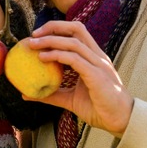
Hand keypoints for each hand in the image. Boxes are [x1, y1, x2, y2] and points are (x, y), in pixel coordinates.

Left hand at [26, 21, 133, 137]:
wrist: (120, 120)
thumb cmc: (99, 109)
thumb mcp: (70, 99)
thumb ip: (52, 94)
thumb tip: (27, 94)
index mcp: (93, 57)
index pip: (76, 33)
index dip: (57, 29)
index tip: (37, 36)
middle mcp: (97, 56)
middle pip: (76, 29)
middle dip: (54, 27)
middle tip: (33, 35)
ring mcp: (98, 63)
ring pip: (73, 42)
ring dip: (51, 40)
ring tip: (33, 45)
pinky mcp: (97, 74)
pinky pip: (75, 59)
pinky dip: (57, 55)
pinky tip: (43, 58)